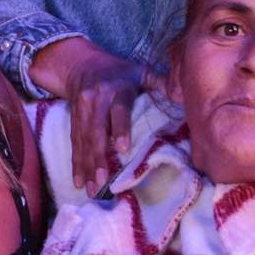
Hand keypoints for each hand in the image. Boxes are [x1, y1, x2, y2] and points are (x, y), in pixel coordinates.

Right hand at [35, 39, 148, 191]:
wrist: (81, 65)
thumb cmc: (119, 72)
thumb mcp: (140, 71)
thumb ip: (159, 83)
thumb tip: (181, 97)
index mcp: (117, 89)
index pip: (118, 110)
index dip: (120, 128)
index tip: (123, 148)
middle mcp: (96, 101)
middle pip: (96, 131)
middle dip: (98, 157)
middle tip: (102, 180)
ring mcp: (82, 112)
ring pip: (83, 141)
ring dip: (86, 166)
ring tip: (90, 189)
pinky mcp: (73, 121)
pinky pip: (74, 144)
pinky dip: (76, 164)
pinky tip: (78, 182)